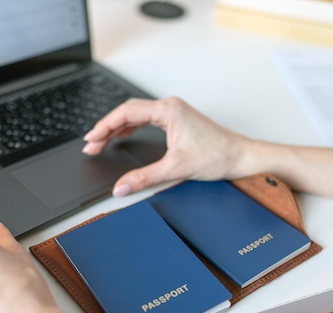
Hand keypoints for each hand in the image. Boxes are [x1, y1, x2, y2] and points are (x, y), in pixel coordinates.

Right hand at [83, 97, 253, 195]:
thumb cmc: (218, 156)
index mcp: (168, 111)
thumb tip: (122, 187)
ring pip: (137, 114)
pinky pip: (147, 119)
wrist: (241, 156)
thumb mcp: (176, 169)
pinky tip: (123, 135)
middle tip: (91, 144)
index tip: (91, 140)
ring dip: (118, 127)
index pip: (126, 113)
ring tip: (101, 141)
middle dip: (107, 127)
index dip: (104, 126)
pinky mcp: (178, 120)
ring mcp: (174, 112)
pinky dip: (131, 127)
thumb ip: (144, 178)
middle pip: (128, 111)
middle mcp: (170, 107)